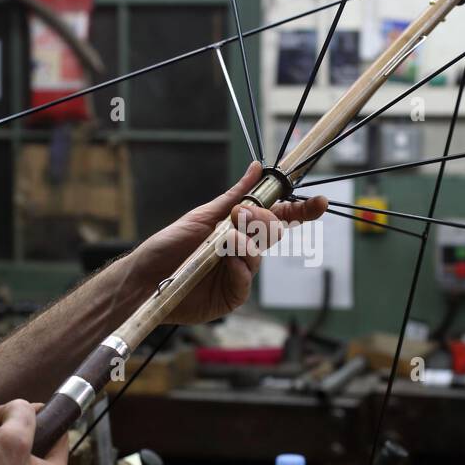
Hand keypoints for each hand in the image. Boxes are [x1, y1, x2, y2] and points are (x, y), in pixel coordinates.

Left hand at [127, 162, 327, 324]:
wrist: (145, 277)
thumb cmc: (169, 245)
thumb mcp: (203, 216)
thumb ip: (233, 195)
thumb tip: (256, 167)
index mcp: (239, 229)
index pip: (277, 218)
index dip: (299, 211)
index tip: (319, 202)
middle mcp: (243, 251)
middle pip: (272, 233)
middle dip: (261, 220)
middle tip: (240, 215)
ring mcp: (239, 275)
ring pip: (258, 255)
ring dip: (243, 242)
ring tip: (224, 240)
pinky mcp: (231, 297)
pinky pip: (246, 281)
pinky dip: (239, 267)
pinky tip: (227, 261)